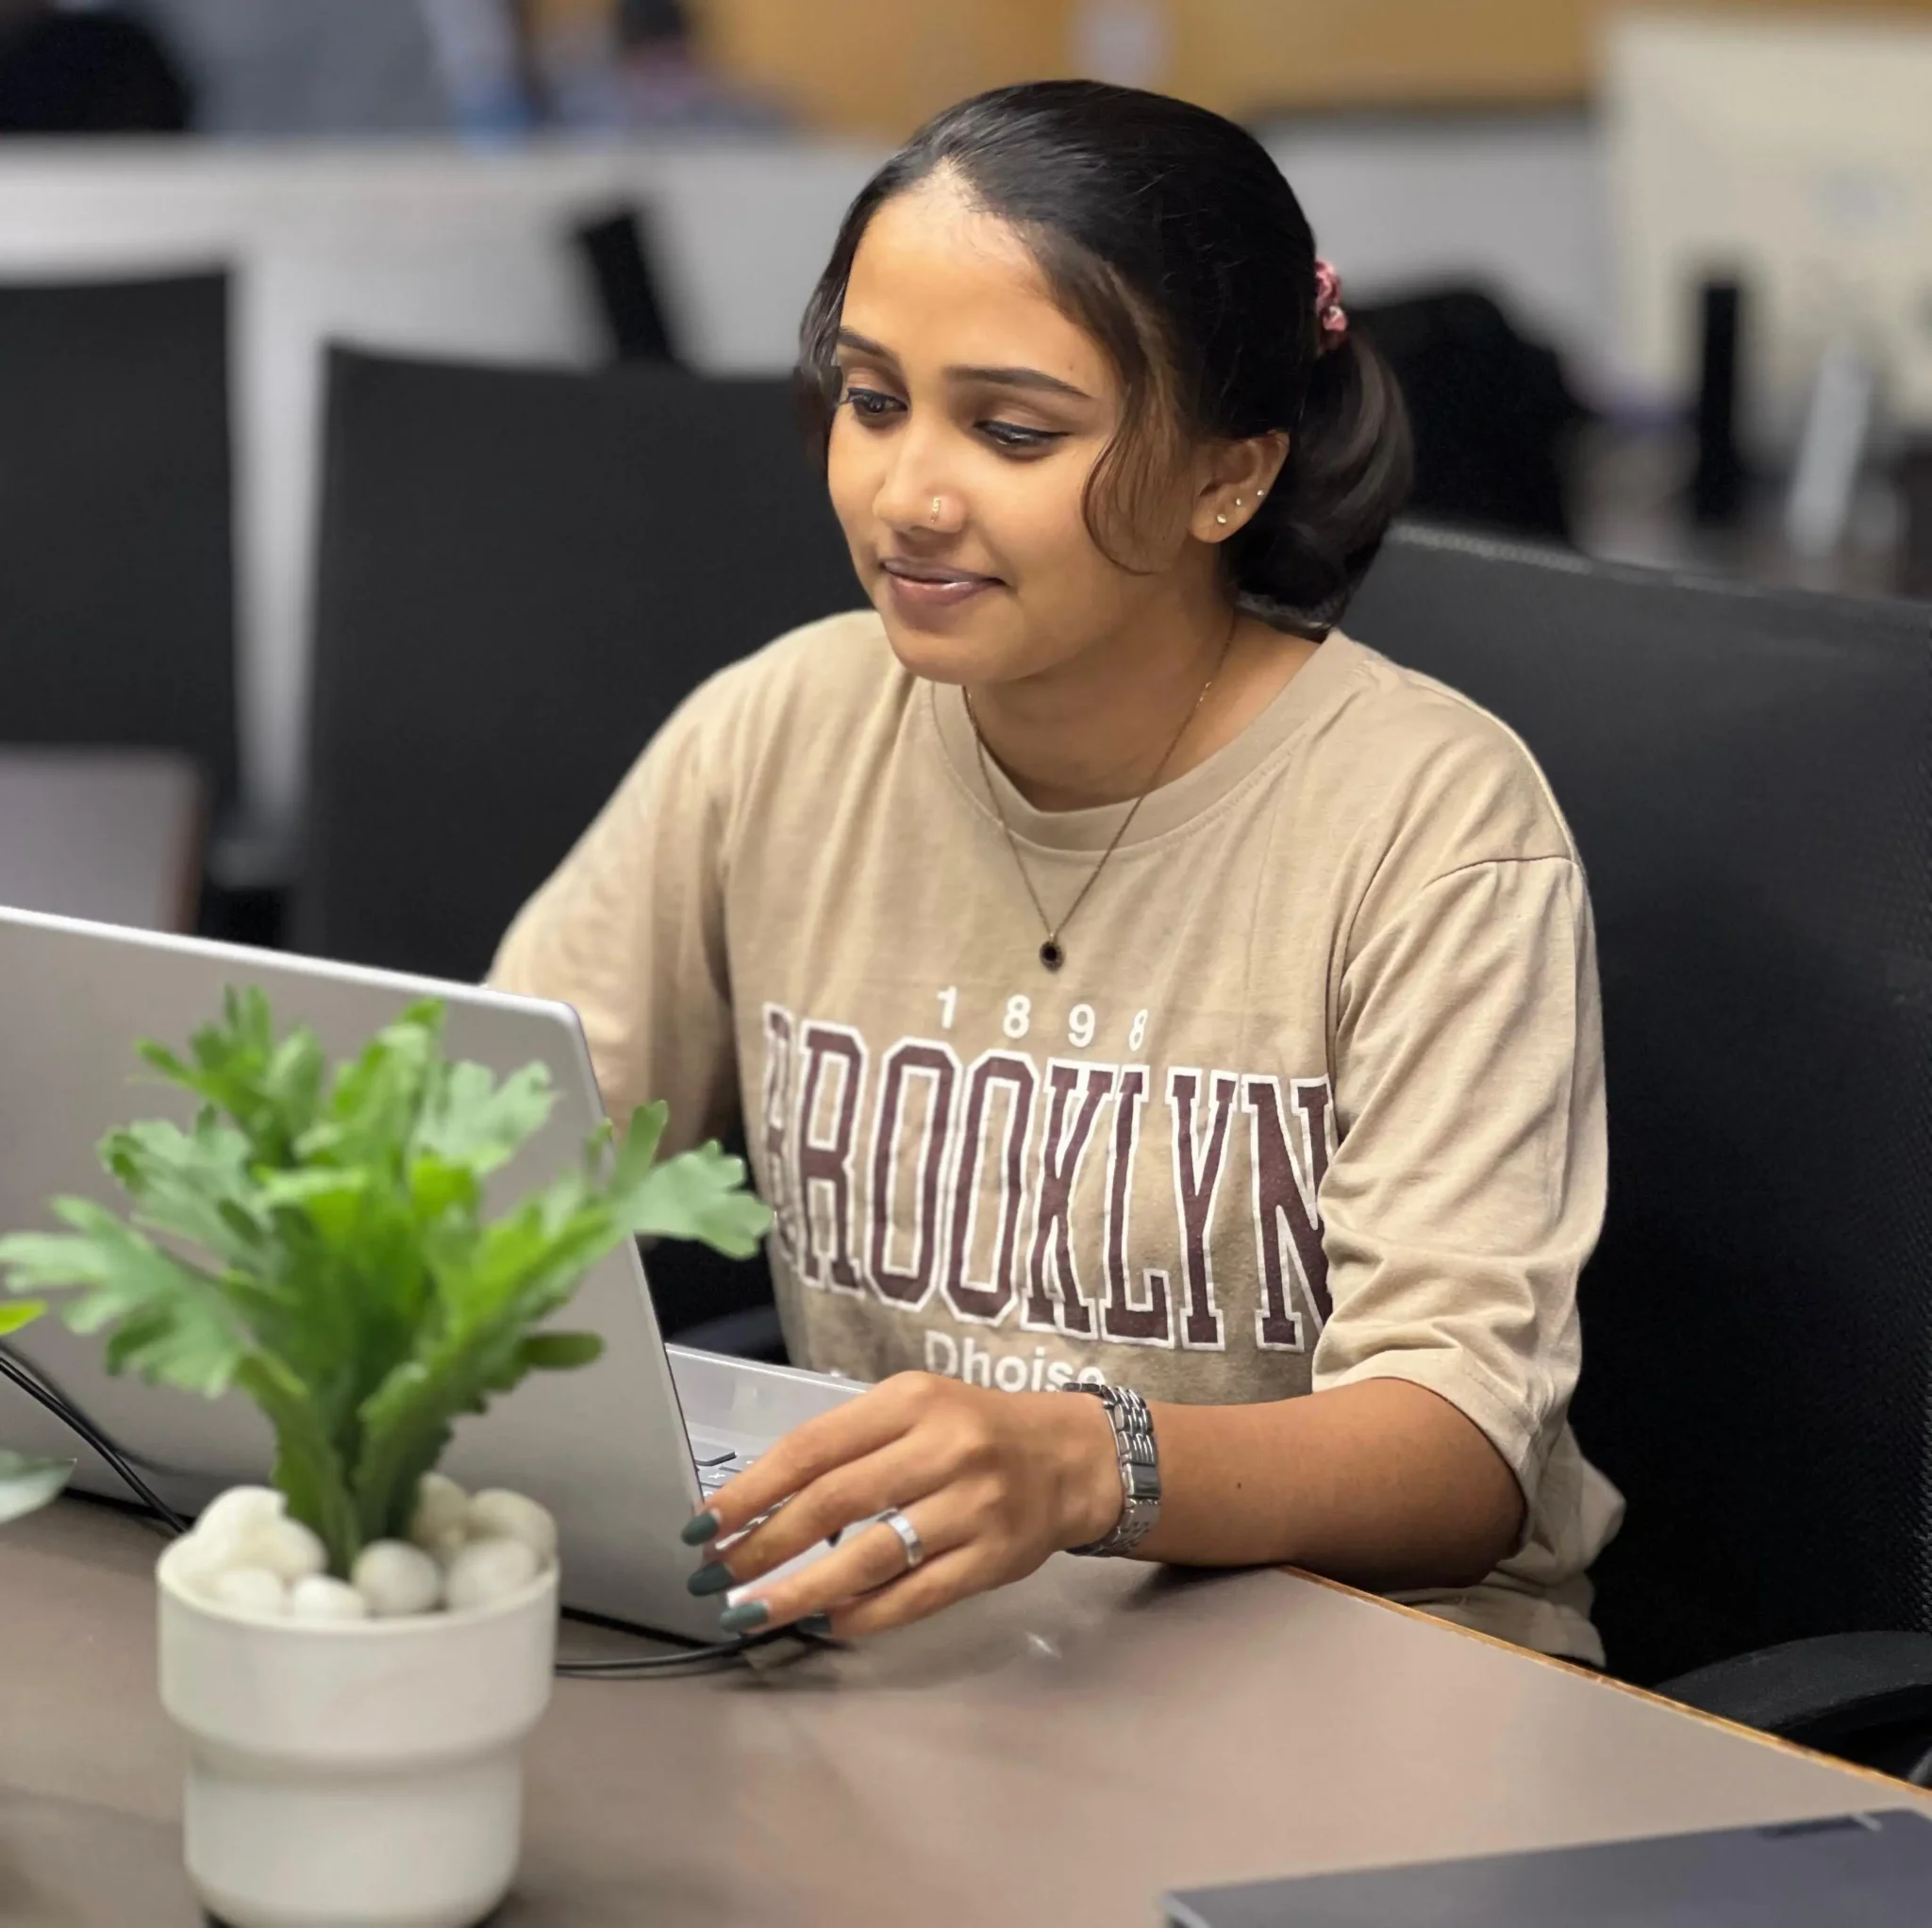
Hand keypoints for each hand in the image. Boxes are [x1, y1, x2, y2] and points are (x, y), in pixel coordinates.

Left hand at [681, 1373, 1122, 1639]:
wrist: (1068, 1458)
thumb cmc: (972, 1431)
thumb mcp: (912, 1409)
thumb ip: (847, 1446)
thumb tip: (757, 1504)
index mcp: (911, 1401)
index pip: (812, 1448)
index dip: (750, 1491)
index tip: (704, 1524)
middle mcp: (943, 1449)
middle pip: (834, 1503)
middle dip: (762, 1545)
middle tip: (715, 1577)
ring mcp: (971, 1508)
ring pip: (869, 1558)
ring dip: (800, 1591)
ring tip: (752, 1612)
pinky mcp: (991, 1560)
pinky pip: (913, 1597)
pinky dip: (861, 1615)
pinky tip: (825, 1622)